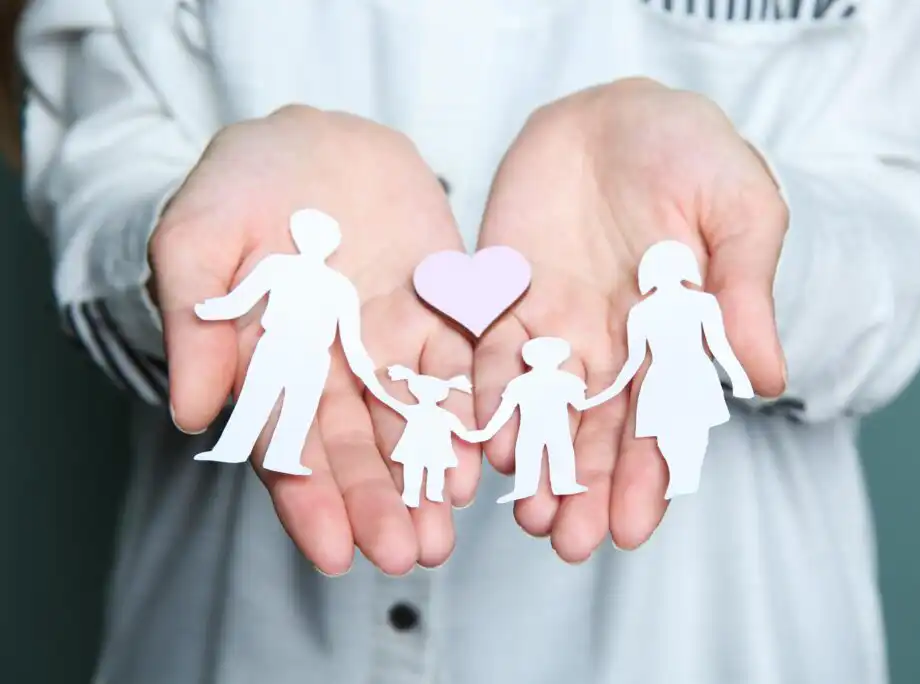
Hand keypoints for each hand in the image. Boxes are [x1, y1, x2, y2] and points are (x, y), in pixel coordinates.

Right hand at [150, 106, 478, 575]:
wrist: (314, 139)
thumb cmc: (241, 185)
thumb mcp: (198, 237)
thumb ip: (195, 320)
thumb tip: (192, 414)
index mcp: (273, 365)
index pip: (288, 447)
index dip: (311, 501)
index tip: (333, 553)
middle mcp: (337, 369)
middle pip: (360, 447)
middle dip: (382, 503)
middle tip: (411, 555)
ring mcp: (393, 342)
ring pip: (416, 419)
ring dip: (434, 474)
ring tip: (452, 524)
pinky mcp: (443, 310)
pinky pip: (464, 362)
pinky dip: (476, 403)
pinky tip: (490, 446)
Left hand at [474, 78, 786, 561]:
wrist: (614, 111)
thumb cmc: (691, 153)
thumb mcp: (738, 209)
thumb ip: (743, 291)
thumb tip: (768, 377)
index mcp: (672, 336)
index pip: (661, 421)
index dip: (647, 477)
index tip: (632, 529)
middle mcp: (612, 345)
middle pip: (597, 432)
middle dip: (584, 489)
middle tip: (567, 543)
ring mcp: (554, 325)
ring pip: (541, 409)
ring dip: (534, 462)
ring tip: (525, 512)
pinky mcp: (504, 298)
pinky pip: (487, 357)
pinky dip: (484, 399)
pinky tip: (483, 442)